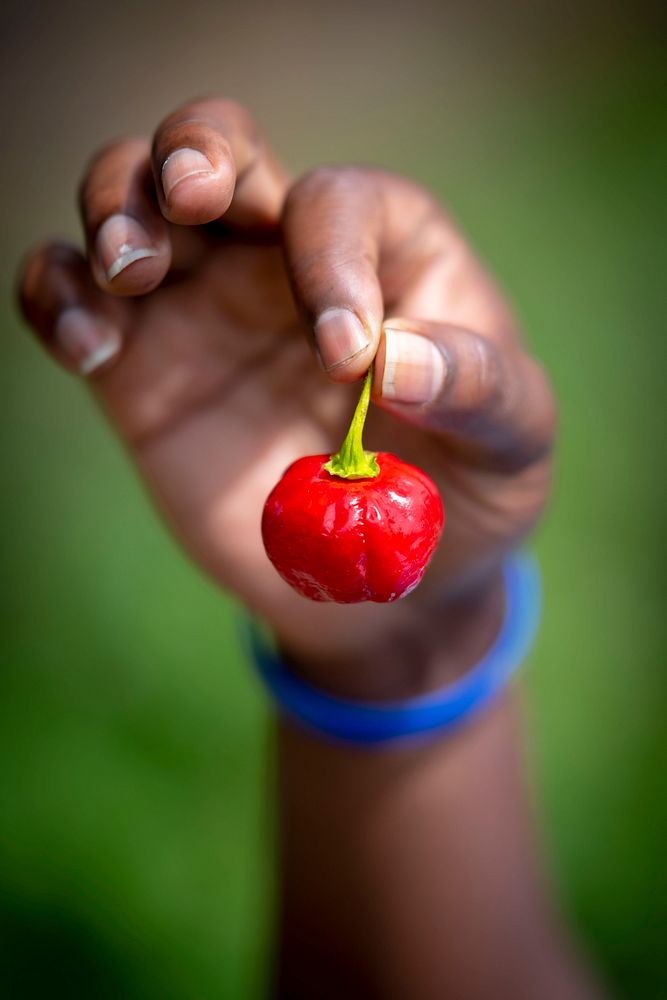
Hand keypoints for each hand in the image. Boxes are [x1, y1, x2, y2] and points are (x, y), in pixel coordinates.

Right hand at [18, 97, 554, 682]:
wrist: (386, 582)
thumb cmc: (462, 493)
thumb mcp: (513, 443)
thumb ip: (478, 389)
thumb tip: (395, 359)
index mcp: (385, 255)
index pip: (337, 203)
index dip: (331, 259)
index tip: (345, 360)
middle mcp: (284, 262)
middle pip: (216, 145)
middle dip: (193, 151)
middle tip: (191, 200)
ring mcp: (202, 309)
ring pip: (127, 199)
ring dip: (113, 210)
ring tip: (131, 275)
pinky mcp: (140, 373)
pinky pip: (70, 298)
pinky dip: (58, 297)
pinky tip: (90, 347)